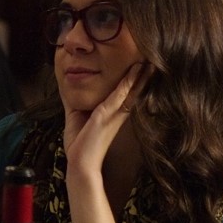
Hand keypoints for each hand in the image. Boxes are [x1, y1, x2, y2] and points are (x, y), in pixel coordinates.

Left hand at [63, 62, 144, 177]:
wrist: (80, 164)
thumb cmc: (80, 143)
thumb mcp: (77, 116)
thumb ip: (77, 101)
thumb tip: (69, 87)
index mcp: (112, 114)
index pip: (127, 93)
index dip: (135, 80)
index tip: (142, 64)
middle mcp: (117, 113)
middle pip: (134, 90)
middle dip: (144, 75)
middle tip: (153, 58)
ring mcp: (114, 114)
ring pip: (131, 90)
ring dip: (140, 75)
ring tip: (149, 60)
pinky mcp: (106, 116)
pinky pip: (119, 96)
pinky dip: (128, 83)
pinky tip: (136, 71)